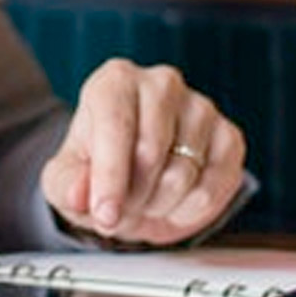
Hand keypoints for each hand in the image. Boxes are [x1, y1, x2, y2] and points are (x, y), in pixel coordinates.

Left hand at [40, 58, 246, 245]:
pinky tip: (173, 204)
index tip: (104, 214)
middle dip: (132, 197)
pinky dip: (189, 211)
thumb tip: (80, 195)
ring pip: (183, 174)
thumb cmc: (97, 168)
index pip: (115, 125)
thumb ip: (66, 186)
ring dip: (158, 206)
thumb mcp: (66, 180)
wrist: (134, 174)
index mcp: (114, 82)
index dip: (109, 177)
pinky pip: (214, 188)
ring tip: (145, 201)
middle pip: (150, 152)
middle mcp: (161, 84)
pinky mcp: (229, 135)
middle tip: (120, 211)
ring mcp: (200, 107)